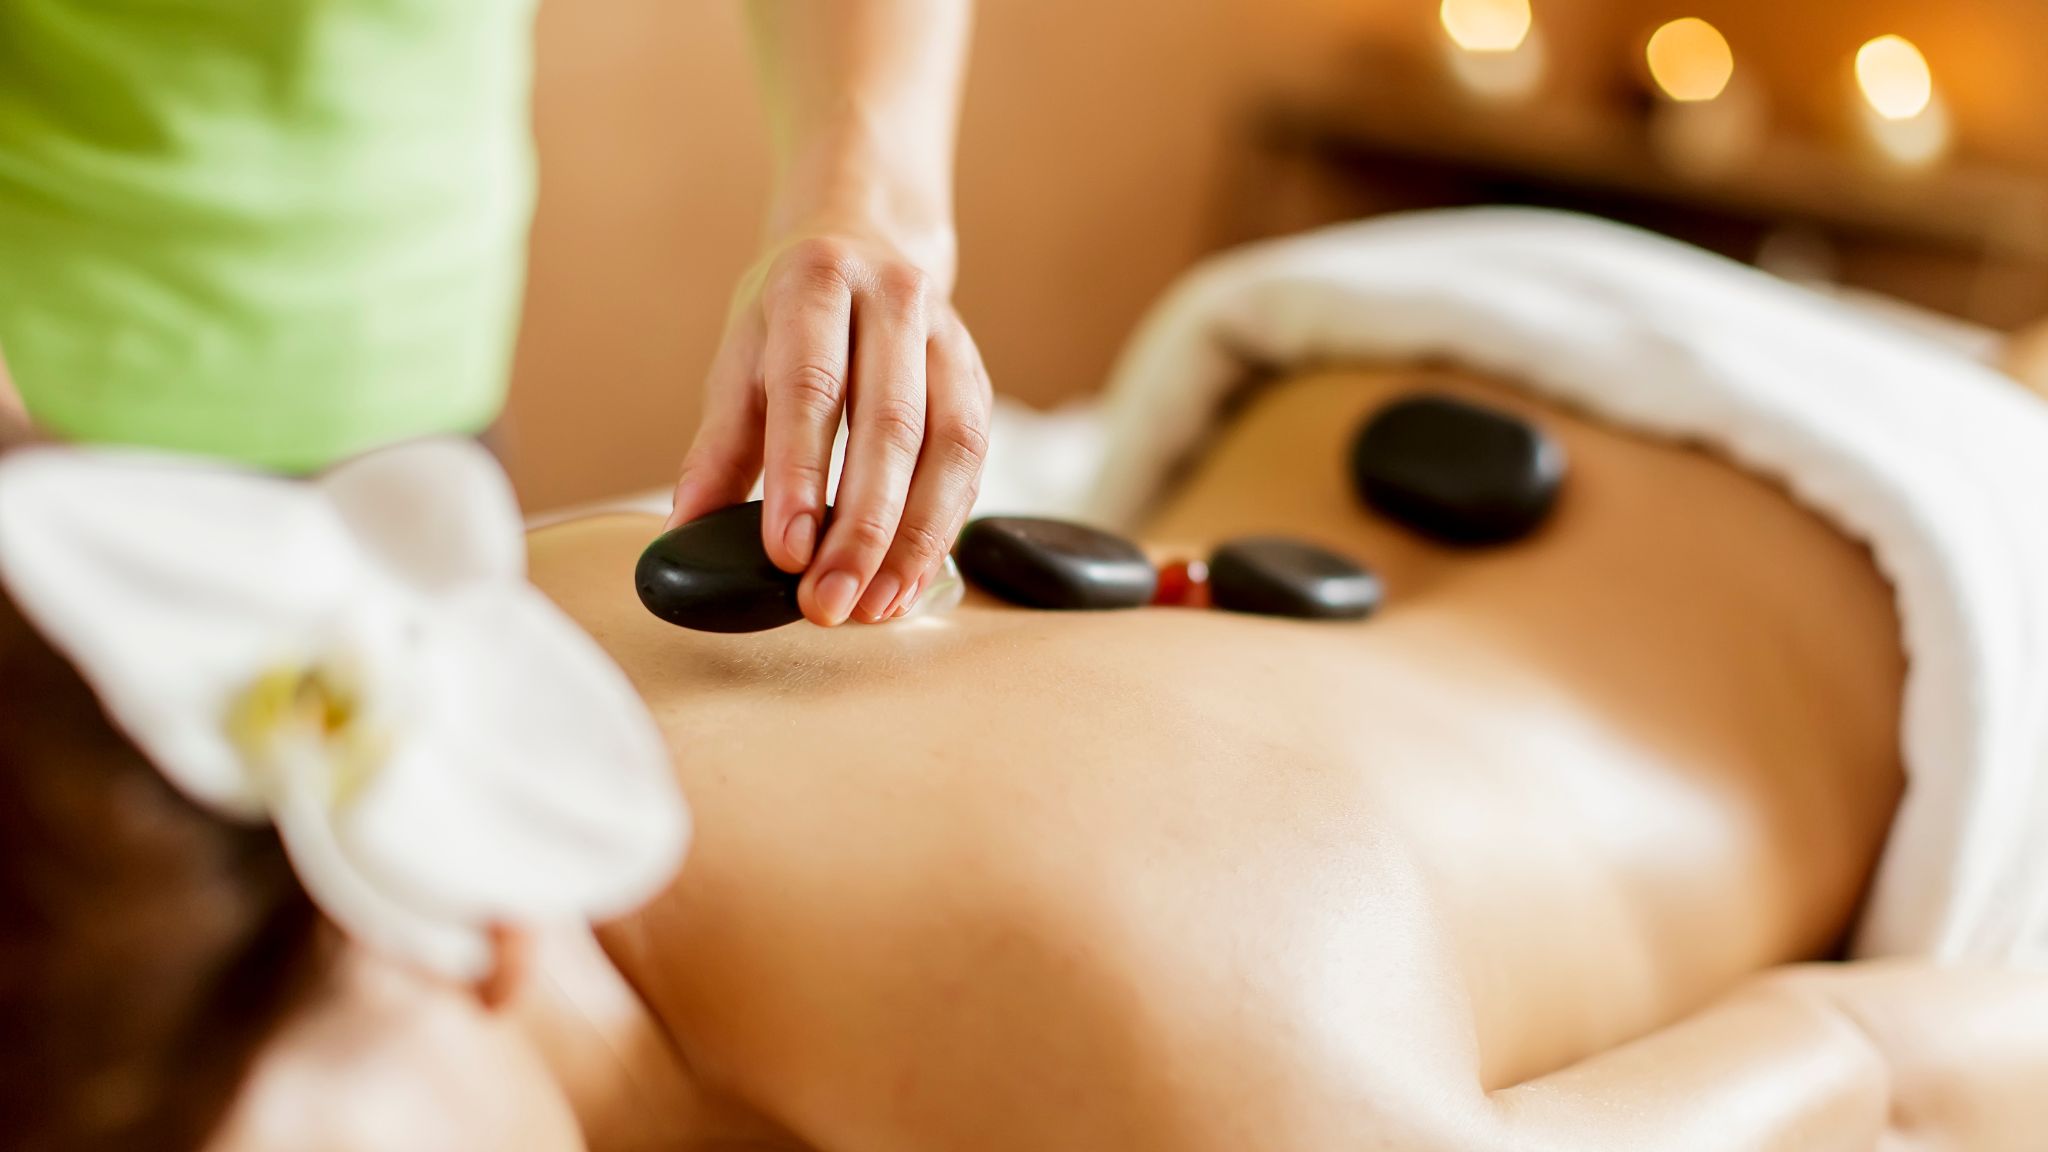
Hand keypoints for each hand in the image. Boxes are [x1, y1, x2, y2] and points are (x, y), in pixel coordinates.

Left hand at [666, 230, 991, 625]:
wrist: (864, 243)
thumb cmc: (790, 320)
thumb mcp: (739, 362)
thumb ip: (718, 449)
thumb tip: (687, 534)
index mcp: (816, 284)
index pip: (811, 387)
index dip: (799, 475)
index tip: (786, 554)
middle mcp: (893, 300)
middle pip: (890, 425)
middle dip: (863, 526)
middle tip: (831, 602)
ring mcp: (948, 337)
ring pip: (951, 447)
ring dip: (915, 539)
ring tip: (876, 605)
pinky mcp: (979, 379)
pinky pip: (974, 464)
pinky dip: (942, 529)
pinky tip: (908, 579)